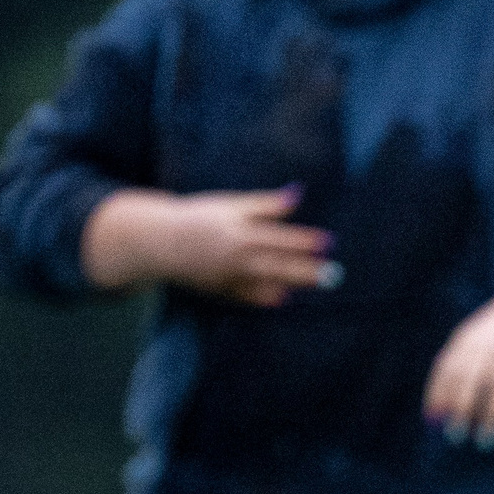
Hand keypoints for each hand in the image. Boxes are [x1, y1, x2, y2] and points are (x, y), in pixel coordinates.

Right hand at [81, 187, 335, 304]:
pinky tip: (282, 298)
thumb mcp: (231, 204)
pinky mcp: (221, 290)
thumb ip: (266, 204)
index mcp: (242, 232)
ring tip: (313, 284)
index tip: (329, 242)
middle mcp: (238, 257)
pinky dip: (265, 299)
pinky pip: (247, 298)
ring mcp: (229, 277)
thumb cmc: (199, 217)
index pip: (282, 238)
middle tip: (332, 274)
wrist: (161, 242)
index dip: (306, 241)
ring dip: (290, 285)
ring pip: (266, 284)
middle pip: (279, 266)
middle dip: (307, 270)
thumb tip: (297, 194)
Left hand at [423, 293, 493, 448]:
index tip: (433, 421)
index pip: (448, 370)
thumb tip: (440, 406)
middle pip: (472, 378)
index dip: (439, 396)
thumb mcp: (471, 339)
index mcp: (467, 340)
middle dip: (462, 407)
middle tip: (455, 435)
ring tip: (486, 440)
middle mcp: (488, 345)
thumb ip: (456, 364)